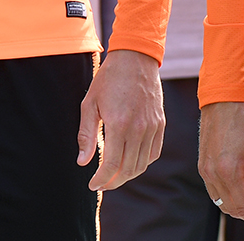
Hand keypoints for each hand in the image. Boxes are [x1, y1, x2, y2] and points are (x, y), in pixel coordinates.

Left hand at [77, 48, 163, 190]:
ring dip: (127, 175)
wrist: (135, 58)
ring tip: (114, 175)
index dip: (101, 179)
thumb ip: (86, 135)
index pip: (112, 165)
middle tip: (101, 184)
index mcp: (119, 124)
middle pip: (128, 169)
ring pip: (142, 164)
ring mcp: (152, 127)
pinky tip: (130, 162)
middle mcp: (139, 129)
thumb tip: (82, 162)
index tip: (92, 185)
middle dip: (113, 182)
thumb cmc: (109, 79)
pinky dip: (142, 163)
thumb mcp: (90, 103)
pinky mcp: (160, 124)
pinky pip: (154, 153)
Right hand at [199, 100, 243, 230]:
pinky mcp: (202, 165)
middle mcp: (213, 173)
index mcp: (229, 170)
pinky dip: (228, 197)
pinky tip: (242, 191)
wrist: (222, 99)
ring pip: (221, 203)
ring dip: (239, 208)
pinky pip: (214, 192)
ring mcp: (204, 170)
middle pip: (232, 210)